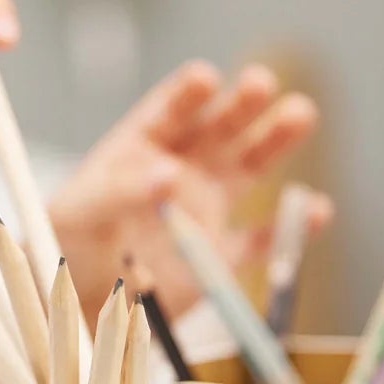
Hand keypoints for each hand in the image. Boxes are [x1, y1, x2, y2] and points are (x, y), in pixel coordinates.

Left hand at [47, 61, 332, 324]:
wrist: (79, 305)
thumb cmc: (69, 246)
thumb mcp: (78, 214)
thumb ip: (118, 191)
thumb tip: (167, 172)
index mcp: (141, 147)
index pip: (170, 111)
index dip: (188, 93)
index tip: (205, 78)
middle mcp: (182, 167)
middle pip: (219, 127)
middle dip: (241, 103)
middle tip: (260, 82)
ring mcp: (205, 208)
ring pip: (249, 166)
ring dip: (274, 140)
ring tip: (299, 113)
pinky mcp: (220, 256)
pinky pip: (261, 239)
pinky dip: (290, 228)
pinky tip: (315, 209)